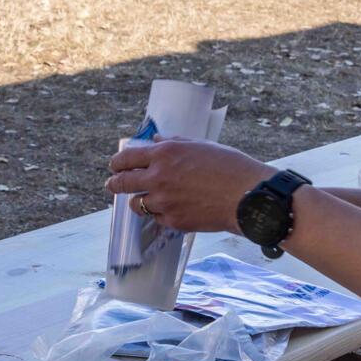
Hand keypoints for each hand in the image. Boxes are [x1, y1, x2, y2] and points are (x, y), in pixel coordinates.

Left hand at [105, 138, 273, 233]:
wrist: (247, 197)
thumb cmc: (230, 167)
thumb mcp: (201, 146)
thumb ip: (174, 142)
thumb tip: (157, 139)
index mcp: (165, 154)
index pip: (126, 158)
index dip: (117, 164)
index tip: (115, 167)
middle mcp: (159, 177)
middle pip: (122, 183)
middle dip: (114, 184)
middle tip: (113, 185)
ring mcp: (164, 201)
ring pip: (136, 204)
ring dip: (139, 200)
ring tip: (145, 199)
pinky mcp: (173, 221)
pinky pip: (156, 218)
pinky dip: (160, 214)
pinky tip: (170, 209)